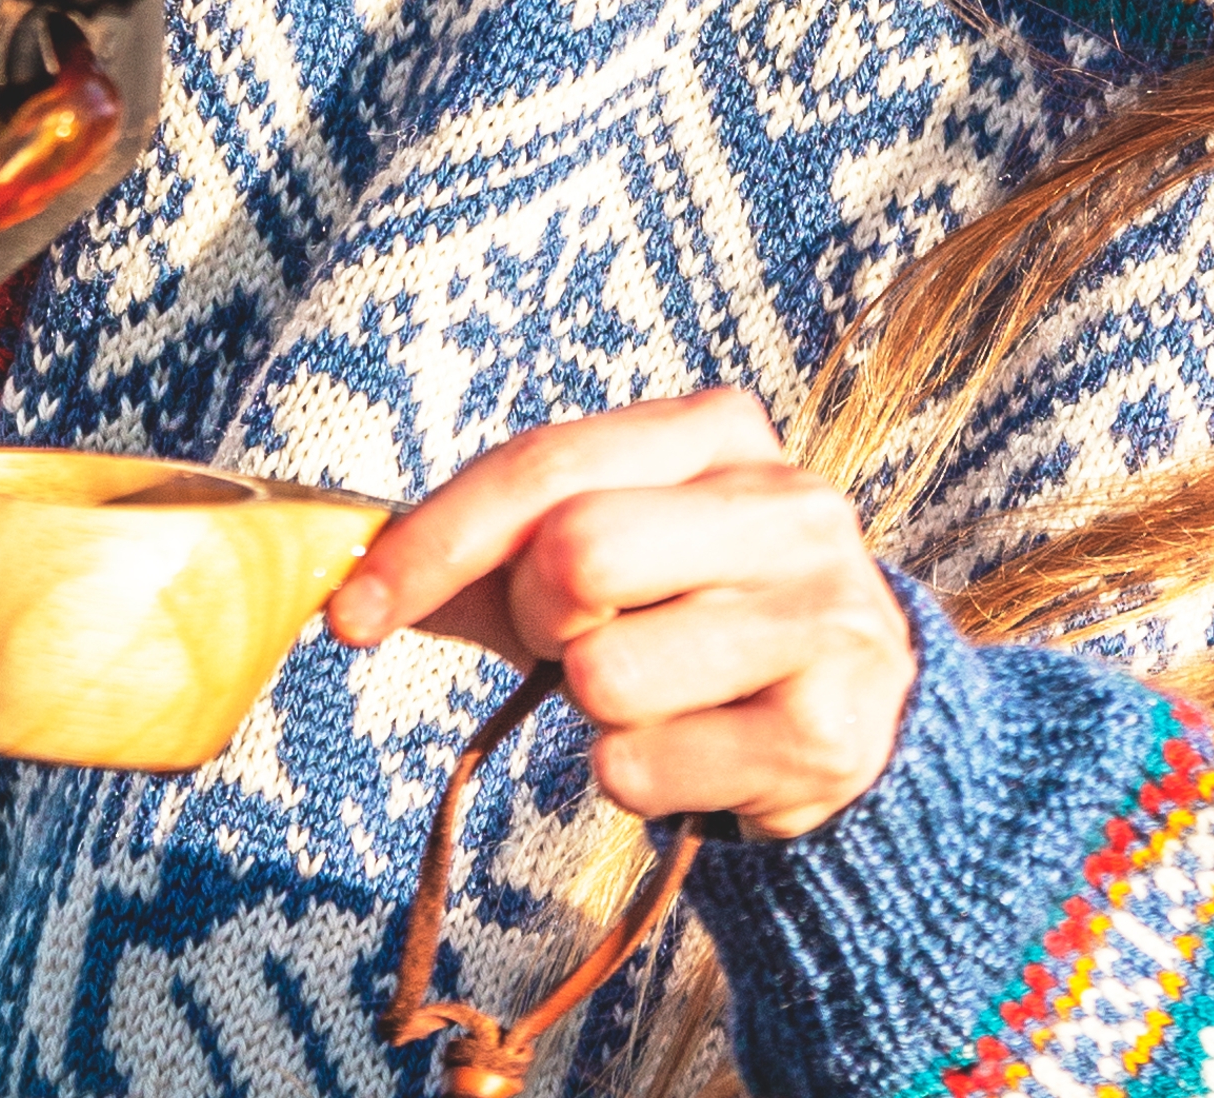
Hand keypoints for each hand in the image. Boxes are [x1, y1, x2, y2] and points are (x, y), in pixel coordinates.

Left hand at [325, 390, 914, 839]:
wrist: (864, 720)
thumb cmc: (699, 621)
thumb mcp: (612, 555)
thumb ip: (492, 549)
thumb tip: (349, 575)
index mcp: (720, 434)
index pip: (545, 466)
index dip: (431, 542)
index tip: (350, 613)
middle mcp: (787, 505)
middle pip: (573, 555)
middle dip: (540, 622)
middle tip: (577, 644)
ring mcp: (821, 614)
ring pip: (604, 675)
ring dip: (595, 712)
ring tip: (658, 698)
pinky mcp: (825, 729)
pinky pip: (640, 769)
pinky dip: (636, 779)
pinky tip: (699, 753)